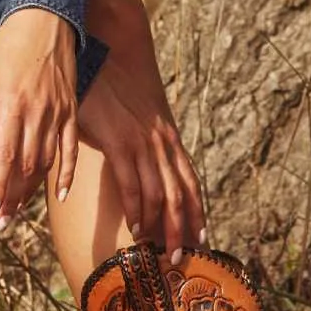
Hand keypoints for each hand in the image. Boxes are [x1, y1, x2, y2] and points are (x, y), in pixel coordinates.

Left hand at [0, 7, 78, 231]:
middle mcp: (39, 114)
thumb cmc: (8, 44)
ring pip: (46, 161)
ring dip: (33, 191)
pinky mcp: (71, 110)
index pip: (5, 156)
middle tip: (3, 224)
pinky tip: (58, 194)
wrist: (47, 17)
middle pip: (26, 166)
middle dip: (14, 197)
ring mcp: (59, 113)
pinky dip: (67, 172)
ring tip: (19, 214)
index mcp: (14, 105)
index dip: (0, 186)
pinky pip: (72, 147)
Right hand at [76, 58, 206, 260]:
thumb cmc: (117, 86)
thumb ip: (142, 142)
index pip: (190, 182)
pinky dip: (135, 210)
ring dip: (160, 227)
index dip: (198, 212)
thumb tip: (140, 165)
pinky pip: (131, 184)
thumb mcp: (138, 117)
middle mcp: (162, 143)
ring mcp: (142, 143)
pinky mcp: (118, 141)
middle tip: (182, 258)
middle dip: (183, 229)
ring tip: (158, 251)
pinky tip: (135, 228)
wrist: (108, 52)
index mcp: (169, 138)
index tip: (202, 238)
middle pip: (179, 195)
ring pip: (159, 195)